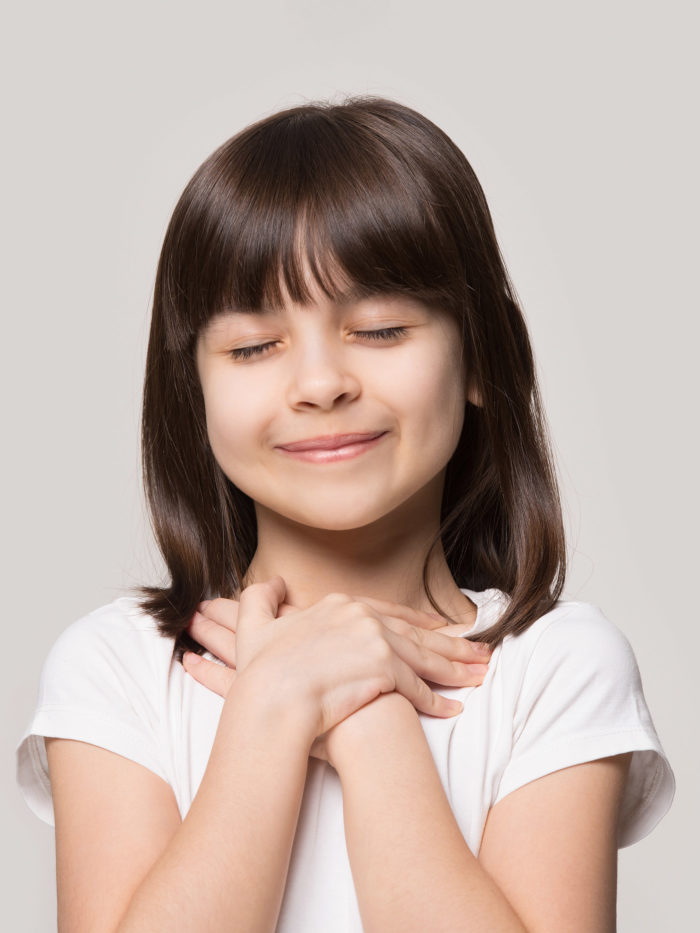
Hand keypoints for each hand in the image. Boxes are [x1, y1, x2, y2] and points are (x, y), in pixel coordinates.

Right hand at [183, 579, 491, 758]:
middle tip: (479, 652)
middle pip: (416, 632)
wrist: (269, 701)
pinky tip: (450, 708)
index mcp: (340, 604)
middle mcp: (362, 617)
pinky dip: (435, 700)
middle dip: (451, 644)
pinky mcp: (384, 671)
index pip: (390, 610)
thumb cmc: (261, 672)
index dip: (418, 619)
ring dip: (454, 669)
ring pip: (424, 658)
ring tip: (477, 676)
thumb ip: (262, 598)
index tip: (440, 625)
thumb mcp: (255, 625)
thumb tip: (275, 582)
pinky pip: (416, 689)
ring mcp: (375, 642)